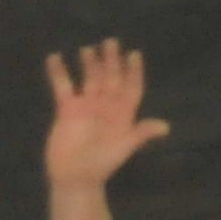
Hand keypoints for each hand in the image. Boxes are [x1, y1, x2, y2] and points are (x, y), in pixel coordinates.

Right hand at [43, 41, 171, 188]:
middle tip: (111, 42)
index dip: (134, 72)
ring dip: (90, 64)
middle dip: (112, 61)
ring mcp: (86, 106)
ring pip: (90, 78)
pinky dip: (59, 72)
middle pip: (111, 78)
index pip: (131, 87)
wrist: (75, 177)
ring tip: (89, 49)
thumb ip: (141, 133)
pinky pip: (63, 86)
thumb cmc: (103, 163)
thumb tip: (165, 127)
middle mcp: (106, 105)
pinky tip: (54, 57)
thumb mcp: (124, 148)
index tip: (134, 54)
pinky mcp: (67, 109)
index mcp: (123, 113)